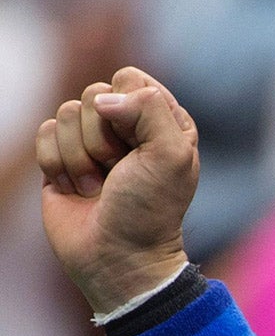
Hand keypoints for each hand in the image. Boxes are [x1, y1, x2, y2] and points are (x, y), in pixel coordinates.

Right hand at [36, 65, 197, 315]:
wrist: (118, 256)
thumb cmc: (150, 209)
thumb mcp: (171, 156)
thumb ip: (150, 109)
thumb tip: (104, 100)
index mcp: (163, 121)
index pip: (130, 79)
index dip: (127, 109)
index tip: (140, 147)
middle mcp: (127, 126)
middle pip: (93, 93)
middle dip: (101, 137)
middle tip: (118, 172)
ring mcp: (91, 141)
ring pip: (64, 113)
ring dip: (80, 157)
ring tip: (99, 186)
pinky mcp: (61, 157)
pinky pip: (42, 134)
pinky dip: (56, 164)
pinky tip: (76, 190)